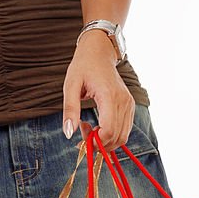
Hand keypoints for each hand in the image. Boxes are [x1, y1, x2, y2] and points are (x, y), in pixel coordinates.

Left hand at [62, 30, 134, 151]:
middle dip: (99, 144)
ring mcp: (129, 104)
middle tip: (81, 133)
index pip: (109, 130)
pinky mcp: (130, 106)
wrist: (99, 52)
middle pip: (117, 137)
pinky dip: (111, 135)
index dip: (96, 142)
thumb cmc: (83, 67)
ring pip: (123, 137)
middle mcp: (123, 102)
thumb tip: (68, 133)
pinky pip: (124, 130)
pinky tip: (97, 126)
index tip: (80, 138)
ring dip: (105, 141)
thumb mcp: (70, 86)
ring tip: (88, 128)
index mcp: (109, 96)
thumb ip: (70, 110)